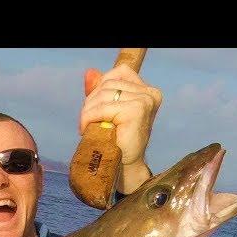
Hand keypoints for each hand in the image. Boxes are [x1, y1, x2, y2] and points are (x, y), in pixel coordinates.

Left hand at [80, 65, 162, 193]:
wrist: (123, 165)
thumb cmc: (116, 139)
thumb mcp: (107, 110)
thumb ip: (99, 90)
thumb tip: (89, 72)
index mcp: (148, 90)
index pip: (119, 73)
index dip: (100, 86)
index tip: (95, 107)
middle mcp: (150, 93)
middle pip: (108, 84)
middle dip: (91, 101)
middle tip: (87, 121)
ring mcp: (145, 100)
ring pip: (103, 95)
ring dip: (88, 111)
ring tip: (86, 127)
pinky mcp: (137, 110)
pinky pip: (102, 108)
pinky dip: (89, 118)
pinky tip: (87, 129)